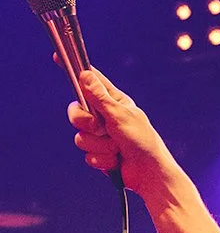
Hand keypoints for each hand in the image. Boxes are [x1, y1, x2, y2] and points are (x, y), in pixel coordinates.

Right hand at [67, 67, 178, 200]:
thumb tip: (85, 75)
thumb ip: (100, 98)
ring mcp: (101, 137)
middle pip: (76, 112)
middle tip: (100, 128)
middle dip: (86, 123)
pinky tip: (116, 162)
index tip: (57, 57)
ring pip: (81, 138)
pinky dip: (102, 160)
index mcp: (113, 102)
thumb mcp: (120, 115)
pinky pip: (87, 155)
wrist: (150, 174)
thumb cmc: (142, 141)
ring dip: (100, 146)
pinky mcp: (99, 155)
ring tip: (117, 149)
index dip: (76, 72)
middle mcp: (104, 117)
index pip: (91, 82)